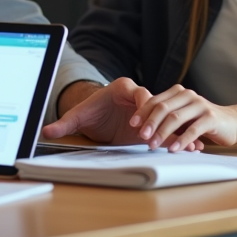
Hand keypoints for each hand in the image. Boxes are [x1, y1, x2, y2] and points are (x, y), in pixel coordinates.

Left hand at [42, 78, 201, 147]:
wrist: (101, 114)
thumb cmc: (93, 112)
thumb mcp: (79, 117)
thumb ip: (64, 124)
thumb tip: (45, 131)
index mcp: (124, 87)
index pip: (138, 94)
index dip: (141, 109)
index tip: (137, 126)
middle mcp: (140, 96)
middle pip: (155, 106)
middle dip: (157, 124)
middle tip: (154, 143)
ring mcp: (150, 109)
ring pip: (167, 118)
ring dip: (173, 132)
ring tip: (185, 146)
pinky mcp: (157, 122)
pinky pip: (171, 128)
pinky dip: (181, 138)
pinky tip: (190, 149)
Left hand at [130, 85, 236, 149]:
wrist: (232, 122)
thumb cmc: (202, 120)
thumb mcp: (183, 115)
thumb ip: (167, 116)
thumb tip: (142, 128)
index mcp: (178, 93)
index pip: (156, 100)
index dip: (143, 112)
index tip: (132, 124)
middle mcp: (188, 95)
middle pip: (163, 108)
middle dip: (150, 123)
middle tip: (141, 136)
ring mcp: (200, 105)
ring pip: (176, 118)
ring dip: (162, 133)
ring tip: (153, 145)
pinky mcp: (211, 118)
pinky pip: (192, 129)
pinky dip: (181, 140)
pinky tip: (174, 149)